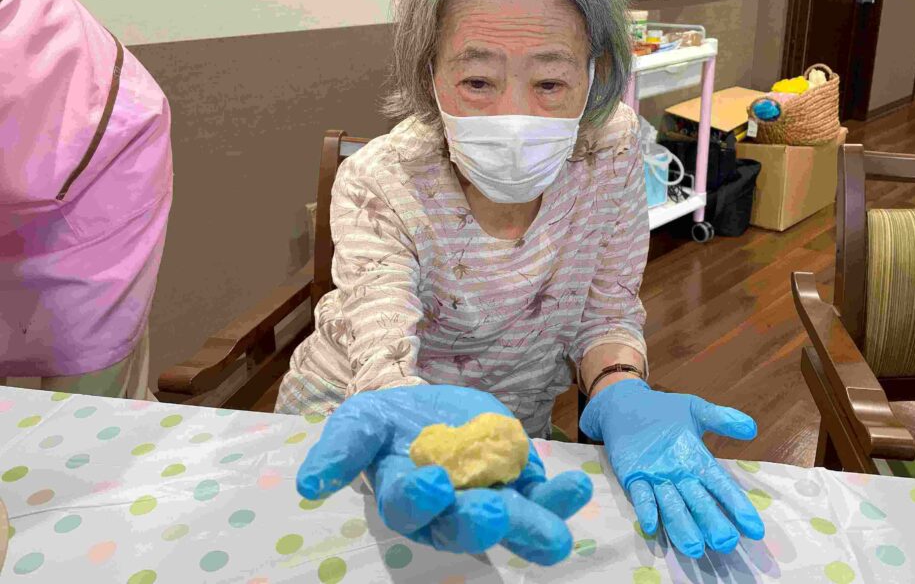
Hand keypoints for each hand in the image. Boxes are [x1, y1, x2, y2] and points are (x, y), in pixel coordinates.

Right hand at [297, 385, 592, 564]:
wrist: (430, 409)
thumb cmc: (389, 422)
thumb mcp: (361, 420)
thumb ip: (342, 447)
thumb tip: (311, 485)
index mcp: (403, 497)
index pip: (408, 507)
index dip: (419, 498)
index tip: (434, 482)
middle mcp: (446, 513)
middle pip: (461, 527)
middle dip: (478, 525)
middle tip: (496, 514)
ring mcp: (487, 502)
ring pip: (509, 523)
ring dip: (533, 527)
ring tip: (557, 532)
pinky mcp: (519, 487)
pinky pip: (541, 499)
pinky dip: (559, 499)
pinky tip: (575, 489)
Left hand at [580, 379, 764, 557]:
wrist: (626, 405)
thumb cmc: (664, 411)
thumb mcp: (695, 409)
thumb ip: (721, 418)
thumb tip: (751, 428)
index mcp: (698, 461)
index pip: (721, 486)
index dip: (737, 506)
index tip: (754, 529)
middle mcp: (680, 476)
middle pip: (699, 503)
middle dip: (712, 523)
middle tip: (725, 543)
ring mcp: (656, 479)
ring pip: (672, 506)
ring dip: (682, 526)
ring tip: (694, 547)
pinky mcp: (632, 477)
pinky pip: (641, 495)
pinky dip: (647, 508)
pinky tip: (651, 525)